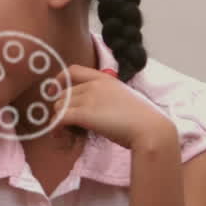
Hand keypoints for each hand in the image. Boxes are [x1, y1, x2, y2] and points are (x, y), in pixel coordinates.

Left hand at [56, 65, 176, 150]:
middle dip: (61, 108)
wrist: (150, 129)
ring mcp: (88, 98)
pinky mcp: (84, 114)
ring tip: (64, 131)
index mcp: (104, 78)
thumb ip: (105, 97)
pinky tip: (59, 134)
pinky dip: (55, 126)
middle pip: (63, 94)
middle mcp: (94, 85)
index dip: (59, 80)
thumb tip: (91, 108)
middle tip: (66, 123)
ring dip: (58, 119)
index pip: (72, 70)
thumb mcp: (122, 97)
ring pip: (59, 106)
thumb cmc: (141, 118)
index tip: (54, 92)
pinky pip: (59, 118)